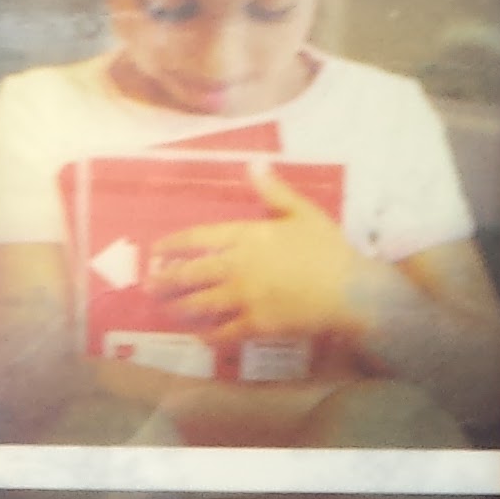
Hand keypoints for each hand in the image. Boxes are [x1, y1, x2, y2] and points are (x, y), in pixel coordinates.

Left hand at [149, 165, 363, 340]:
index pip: (198, 238)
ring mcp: (243, 298)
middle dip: (166, 280)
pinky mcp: (255, 325)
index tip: (157, 250)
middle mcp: (237, 266)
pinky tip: (199, 335)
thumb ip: (273, 191)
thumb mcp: (302, 212)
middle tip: (150, 285)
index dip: (173, 245)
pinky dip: (207, 334)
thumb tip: (253, 164)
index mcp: (246, 236)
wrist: (349, 290)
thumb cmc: (328, 249)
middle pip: (190, 274)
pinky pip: (223, 332)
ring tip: (166, 309)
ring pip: (200, 304)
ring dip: (179, 307)